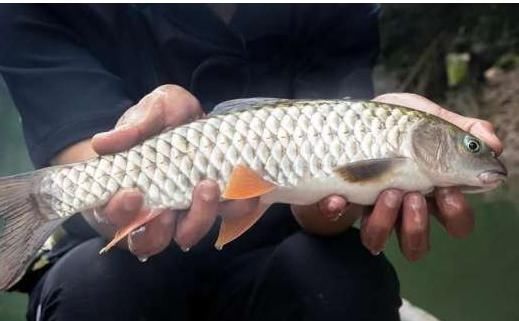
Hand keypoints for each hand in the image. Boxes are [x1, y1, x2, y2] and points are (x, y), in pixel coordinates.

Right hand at [90, 85, 255, 258]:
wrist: (193, 120)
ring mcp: (184, 214)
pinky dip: (236, 205)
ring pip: (186, 235)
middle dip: (160, 228)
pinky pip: (227, 217)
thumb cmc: (161, 119)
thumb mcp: (151, 111)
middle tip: (171, 201)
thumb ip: (133, 127)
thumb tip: (102, 143)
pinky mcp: (216, 208)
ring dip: (199, 218)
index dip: (119, 213)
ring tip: (208, 185)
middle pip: (150, 240)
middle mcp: (151, 213)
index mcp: (124, 194)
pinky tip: (240, 183)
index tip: (132, 193)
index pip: (111, 217)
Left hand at [293, 93, 502, 261]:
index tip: (447, 190)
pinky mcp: (337, 202)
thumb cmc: (389, 122)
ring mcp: (366, 207)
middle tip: (414, 195)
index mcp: (428, 189)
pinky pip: (333, 218)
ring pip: (378, 239)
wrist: (343, 119)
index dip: (456, 215)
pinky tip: (338, 195)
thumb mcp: (424, 115)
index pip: (454, 221)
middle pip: (417, 243)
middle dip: (417, 225)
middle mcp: (399, 207)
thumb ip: (458, 127)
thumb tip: (493, 144)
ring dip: (385, 222)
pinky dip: (336, 209)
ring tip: (387, 192)